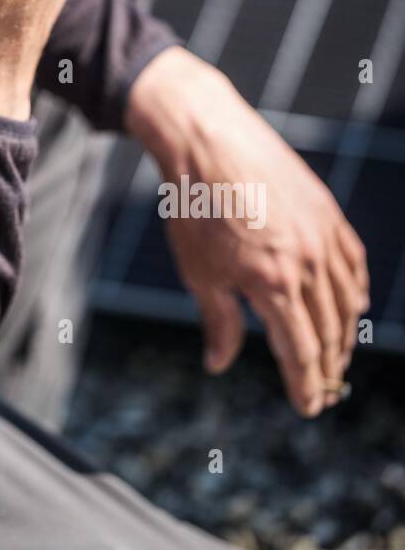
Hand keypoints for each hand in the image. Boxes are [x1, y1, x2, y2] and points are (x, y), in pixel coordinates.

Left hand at [126, 47, 369, 416]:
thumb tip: (219, 364)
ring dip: (343, 334)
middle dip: (326, 367)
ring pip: (347, 301)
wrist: (206, 142)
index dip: (306, 385)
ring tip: (334, 356)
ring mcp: (323, 236)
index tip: (308, 407)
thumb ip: (219, 322)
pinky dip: (354, 291)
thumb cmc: (194, 209)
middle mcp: (308, 264)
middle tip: (321, 389)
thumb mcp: (199, 273)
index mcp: (274, 285)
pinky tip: (350, 307)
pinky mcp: (328, 212)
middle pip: (329, 332)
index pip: (301, 352)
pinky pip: (353, 263)